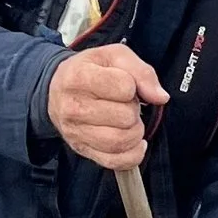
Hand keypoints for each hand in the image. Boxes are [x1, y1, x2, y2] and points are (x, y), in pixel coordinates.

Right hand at [47, 42, 165, 170]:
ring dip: (135, 132)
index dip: (132, 86)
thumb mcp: (114, 56)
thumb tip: (160, 97)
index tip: (124, 85)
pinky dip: (133, 154)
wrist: (57, 89)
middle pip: (125, 117)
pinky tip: (134, 142)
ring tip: (128, 121)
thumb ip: (141, 71)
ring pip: (121, 141)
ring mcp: (76, 132)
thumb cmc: (88, 70)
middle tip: (125, 104)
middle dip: (134, 110)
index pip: (124, 87)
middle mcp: (74, 107)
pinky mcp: (83, 150)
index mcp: (79, 77)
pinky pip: (116, 162)